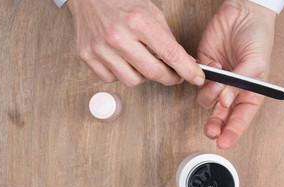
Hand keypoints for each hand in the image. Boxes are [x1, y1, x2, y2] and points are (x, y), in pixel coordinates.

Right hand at [67, 0, 204, 86]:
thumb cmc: (121, 0)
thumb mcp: (151, 11)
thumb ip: (167, 38)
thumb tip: (182, 62)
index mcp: (138, 21)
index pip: (170, 54)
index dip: (187, 70)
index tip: (197, 78)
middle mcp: (117, 36)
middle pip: (153, 73)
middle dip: (170, 78)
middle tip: (174, 75)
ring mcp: (100, 48)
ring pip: (133, 81)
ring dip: (143, 76)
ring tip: (142, 61)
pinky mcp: (87, 56)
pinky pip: (111, 79)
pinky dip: (121, 73)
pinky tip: (122, 61)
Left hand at [197, 0, 275, 148]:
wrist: (241, 13)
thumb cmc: (257, 37)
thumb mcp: (256, 62)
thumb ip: (240, 83)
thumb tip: (226, 101)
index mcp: (250, 92)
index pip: (241, 118)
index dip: (233, 132)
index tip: (224, 143)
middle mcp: (232, 90)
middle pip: (221, 116)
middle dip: (215, 125)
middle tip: (210, 130)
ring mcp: (217, 80)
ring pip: (206, 100)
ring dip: (210, 94)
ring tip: (218, 78)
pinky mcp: (204, 69)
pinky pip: (197, 82)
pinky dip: (203, 77)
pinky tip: (213, 65)